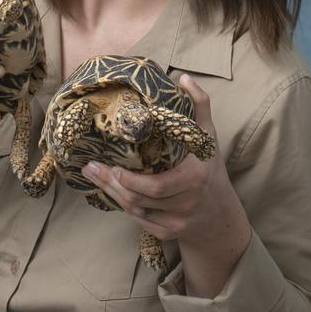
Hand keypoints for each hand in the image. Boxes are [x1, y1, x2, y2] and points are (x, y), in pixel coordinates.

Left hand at [81, 74, 233, 245]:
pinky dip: (123, 207)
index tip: (113, 165)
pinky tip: (110, 190)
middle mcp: (186, 203)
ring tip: (93, 174)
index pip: (158, 186)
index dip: (132, 180)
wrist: (219, 213)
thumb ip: (200, 105)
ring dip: (112, 193)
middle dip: (111, 184)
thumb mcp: (209, 136)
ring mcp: (176, 222)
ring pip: (135, 210)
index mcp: (195, 178)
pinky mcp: (167, 233)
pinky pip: (139, 221)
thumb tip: (184, 78)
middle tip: (90, 167)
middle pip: (139, 199)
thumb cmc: (209, 167)